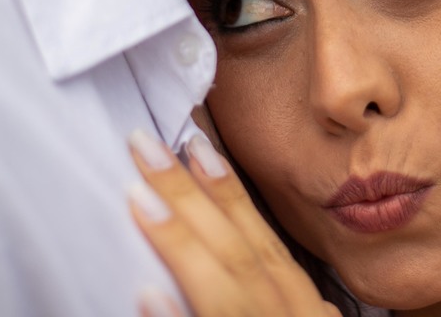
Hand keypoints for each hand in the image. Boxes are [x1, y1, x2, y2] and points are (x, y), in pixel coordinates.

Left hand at [127, 128, 340, 316]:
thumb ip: (284, 295)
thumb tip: (279, 274)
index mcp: (301, 303)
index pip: (261, 238)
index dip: (227, 189)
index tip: (194, 142)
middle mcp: (289, 316)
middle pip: (237, 249)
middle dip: (190, 193)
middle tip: (142, 143)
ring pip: (225, 289)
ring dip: (182, 243)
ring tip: (139, 199)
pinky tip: (148, 294)